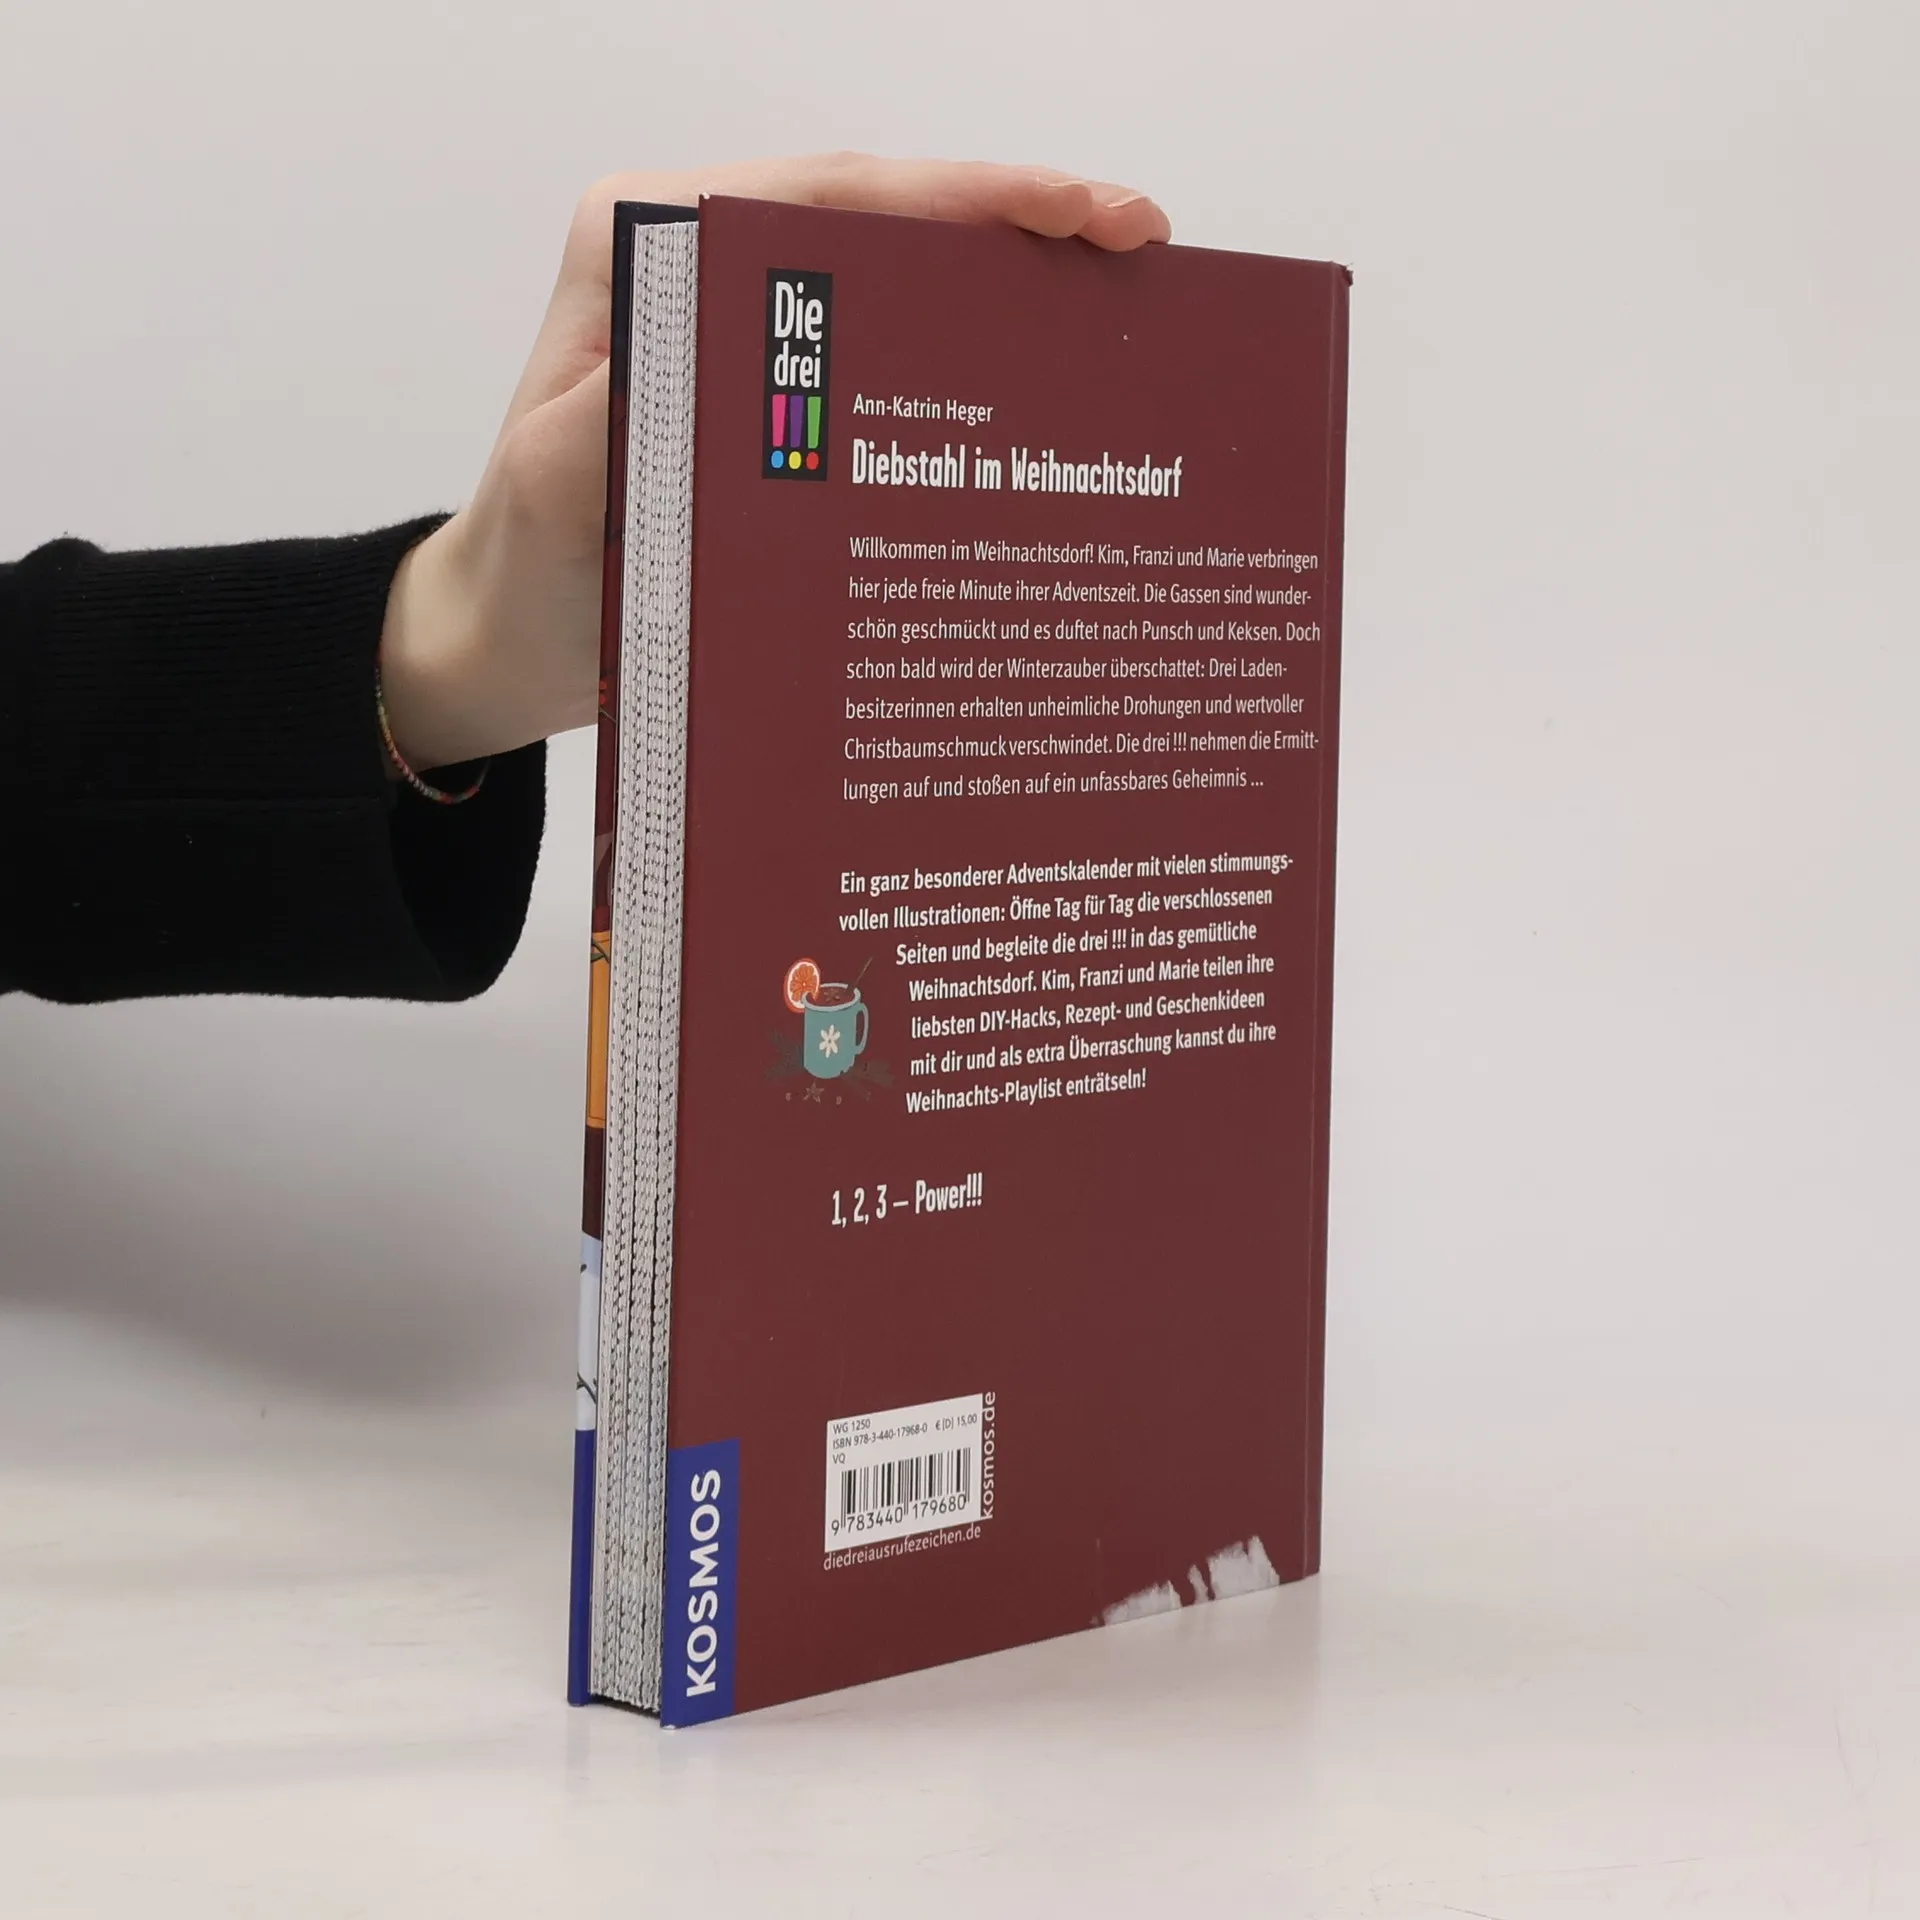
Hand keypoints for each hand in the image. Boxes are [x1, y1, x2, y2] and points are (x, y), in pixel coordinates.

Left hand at [377, 154, 1171, 769]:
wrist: (510, 639)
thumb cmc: (531, 572)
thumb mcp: (561, 491)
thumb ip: (622, 414)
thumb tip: (721, 355)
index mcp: (643, 242)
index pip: (833, 193)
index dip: (971, 198)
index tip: (1089, 215)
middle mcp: (696, 262)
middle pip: (882, 220)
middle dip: (1016, 224)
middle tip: (1140, 247)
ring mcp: (737, 325)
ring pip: (893, 280)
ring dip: (1003, 287)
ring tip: (1118, 304)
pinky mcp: (764, 388)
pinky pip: (879, 353)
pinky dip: (960, 358)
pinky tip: (1036, 386)